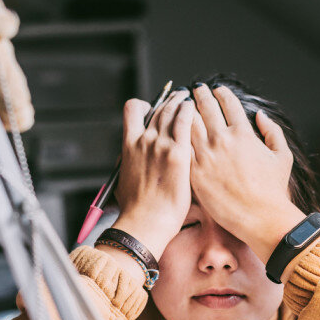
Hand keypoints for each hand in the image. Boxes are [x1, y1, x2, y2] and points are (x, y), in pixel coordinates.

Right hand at [111, 90, 193, 259]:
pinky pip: (185, 121)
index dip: (145, 104)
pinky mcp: (177, 153)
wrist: (145, 222)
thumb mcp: (124, 181)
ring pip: (172, 110)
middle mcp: (143, 139)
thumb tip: (132, 164)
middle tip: (180, 98)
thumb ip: (130, 165)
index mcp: (129, 144)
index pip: (133, 109)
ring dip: (181, 101)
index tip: (154, 107)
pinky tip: (195, 109)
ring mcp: (160, 144)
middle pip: (158, 108)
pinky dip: (189, 111)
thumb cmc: (136, 209)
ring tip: (190, 99)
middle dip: (170, 100)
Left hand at [190, 84, 305, 263]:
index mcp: (243, 133)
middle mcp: (222, 140)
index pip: (229, 104)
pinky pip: (181, 147)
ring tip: (182, 105)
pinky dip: (177, 135)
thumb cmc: (273, 190)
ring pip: (189, 124)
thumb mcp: (282, 156)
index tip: (217, 89)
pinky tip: (175, 131)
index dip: (221, 93)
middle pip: (206, 108)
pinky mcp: (194, 172)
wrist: (259, 217)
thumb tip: (260, 116)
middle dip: (200, 95)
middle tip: (195, 89)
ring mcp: (206, 156)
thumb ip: (272, 132)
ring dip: (185, 111)